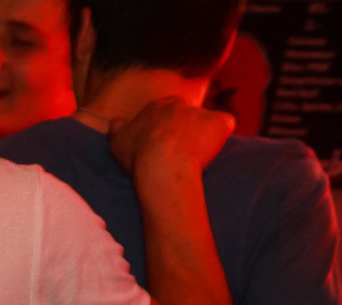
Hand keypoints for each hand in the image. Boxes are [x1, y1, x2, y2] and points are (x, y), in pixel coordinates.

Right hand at [109, 97, 232, 181]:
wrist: (163, 163)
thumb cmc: (139, 153)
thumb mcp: (117, 141)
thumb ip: (117, 128)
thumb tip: (116, 121)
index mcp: (157, 107)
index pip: (165, 110)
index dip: (164, 127)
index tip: (162, 142)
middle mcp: (180, 104)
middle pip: (186, 113)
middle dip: (184, 128)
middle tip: (178, 150)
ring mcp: (201, 112)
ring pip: (205, 120)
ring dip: (202, 134)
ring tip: (193, 156)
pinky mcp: (220, 122)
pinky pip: (225, 125)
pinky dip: (221, 135)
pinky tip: (211, 150)